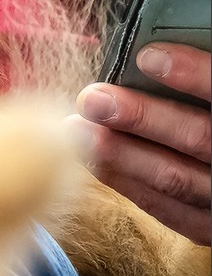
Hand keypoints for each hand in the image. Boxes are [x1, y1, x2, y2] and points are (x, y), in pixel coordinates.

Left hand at [67, 43, 210, 245]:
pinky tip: (91, 160)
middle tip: (93, 99)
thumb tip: (151, 49)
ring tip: (75, 128)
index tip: (148, 57)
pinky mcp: (208, 226)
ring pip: (176, 179)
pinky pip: (167, 209)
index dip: (195, 75)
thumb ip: (201, 75)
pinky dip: (126, 183)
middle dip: (142, 117)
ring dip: (121, 153)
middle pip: (199, 139)